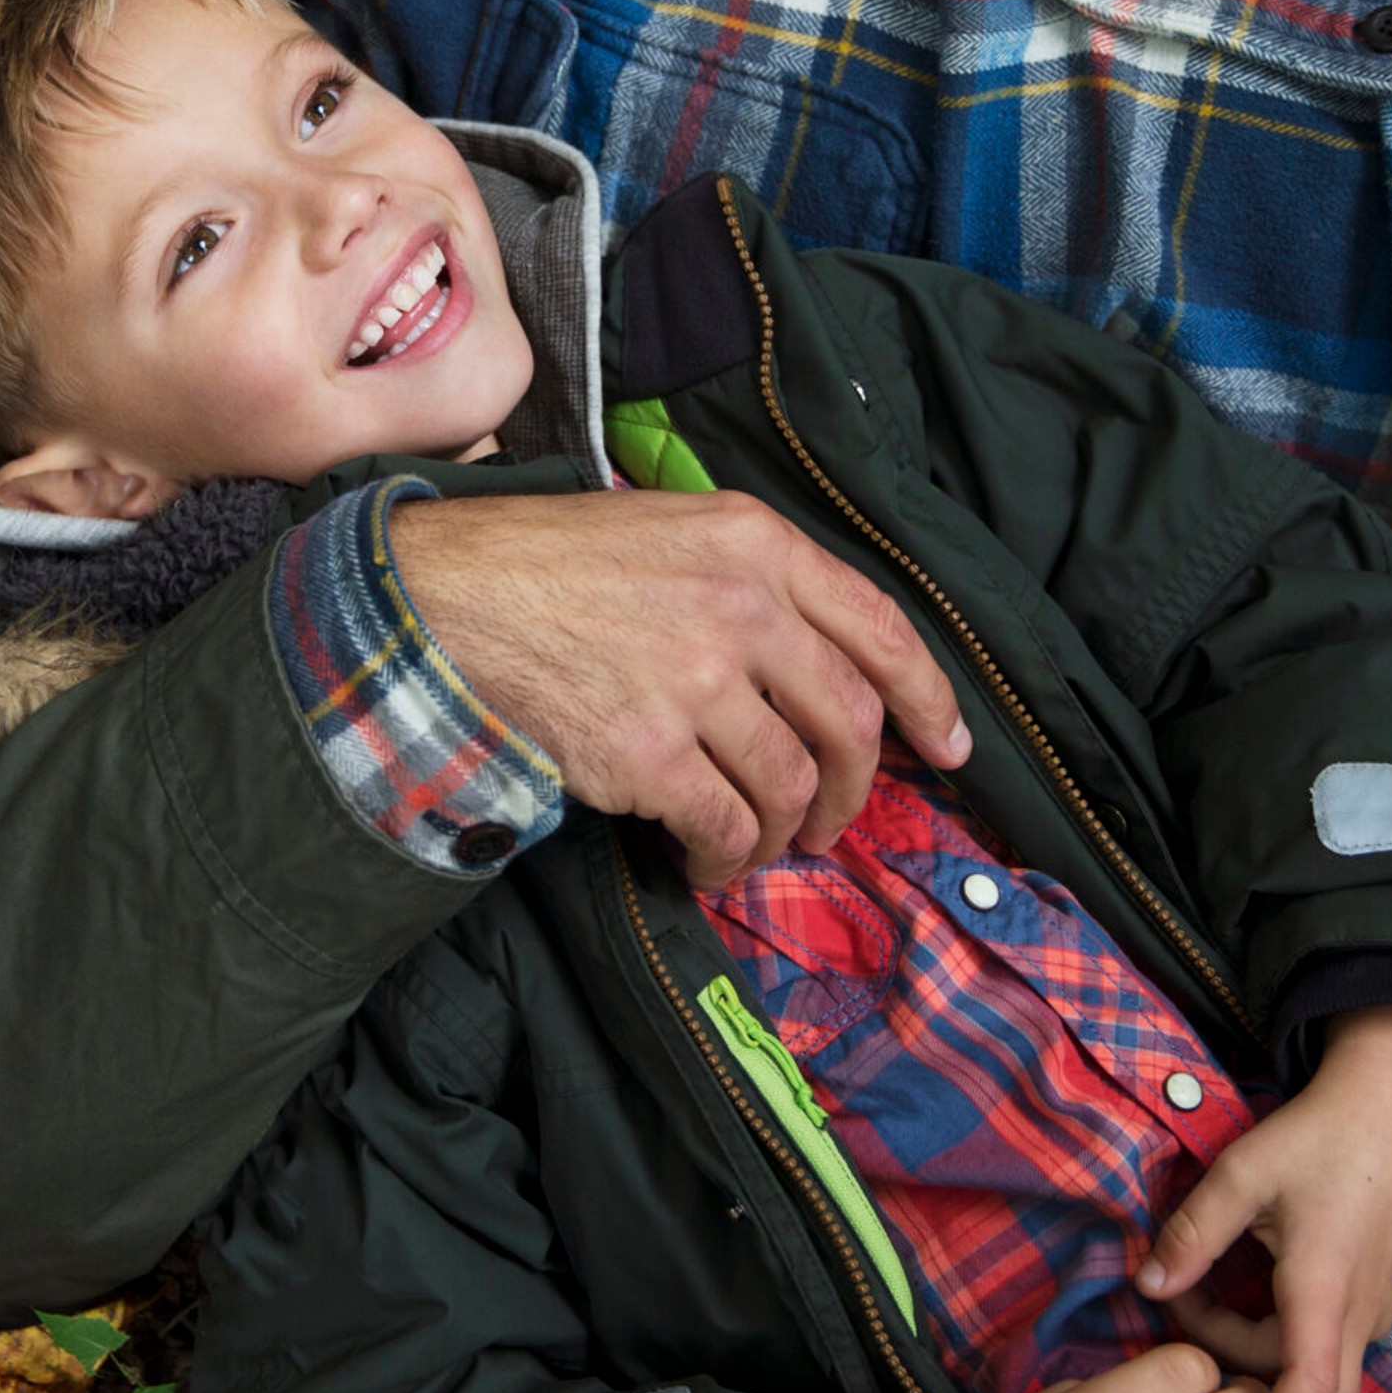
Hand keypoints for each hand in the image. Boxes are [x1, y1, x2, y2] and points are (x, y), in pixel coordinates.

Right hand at [386, 489, 967, 887]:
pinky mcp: (648, 753)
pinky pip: (724, 828)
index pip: (883, 628)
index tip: (950, 750)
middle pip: (851, 721)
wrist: (442, 598)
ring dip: (782, 834)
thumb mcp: (668, 529)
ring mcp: (695, 681)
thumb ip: (751, 578)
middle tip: (833, 822)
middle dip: (858, 790)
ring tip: (753, 844)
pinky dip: (725, 861)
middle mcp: (740, 606)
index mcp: (754, 543)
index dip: (930, 701)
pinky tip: (703, 863)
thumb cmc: (547, 566)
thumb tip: (820, 664)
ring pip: (793, 785)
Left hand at [1136, 1003, 1391, 1392]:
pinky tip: (1238, 1300)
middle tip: (1191, 1359)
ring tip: (1198, 1301)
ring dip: (1257, 1366)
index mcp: (1326, 1289)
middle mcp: (1360, 1314)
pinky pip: (1327, 1351)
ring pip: (1317, 1379)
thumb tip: (1146, 1286)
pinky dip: (1280, 1349)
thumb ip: (1193, 1233)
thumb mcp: (1243, 1172)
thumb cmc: (1320, 1133)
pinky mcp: (1371, 1300)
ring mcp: (1372, 1311)